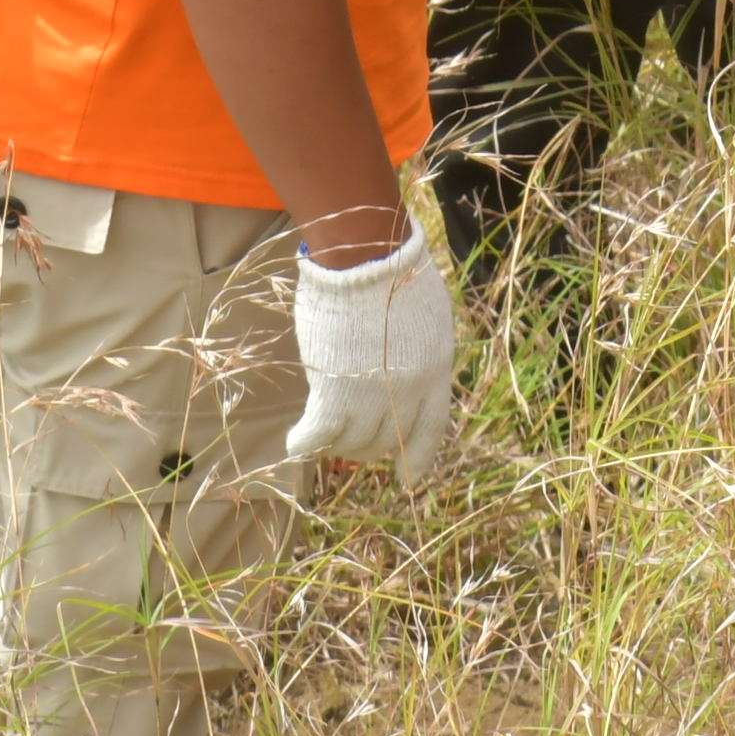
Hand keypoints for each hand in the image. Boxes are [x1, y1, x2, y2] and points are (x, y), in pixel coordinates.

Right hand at [283, 219, 457, 482]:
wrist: (365, 255)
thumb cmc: (395, 270)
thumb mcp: (426, 315)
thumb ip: (418, 350)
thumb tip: (405, 372)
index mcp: (437, 368)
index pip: (431, 430)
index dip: (417, 458)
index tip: (408, 480)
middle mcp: (409, 391)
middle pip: (387, 440)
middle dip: (369, 447)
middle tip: (350, 440)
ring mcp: (372, 396)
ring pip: (354, 443)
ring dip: (338, 444)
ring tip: (324, 435)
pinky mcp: (335, 394)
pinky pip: (318, 436)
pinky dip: (306, 443)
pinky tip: (296, 443)